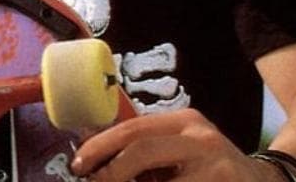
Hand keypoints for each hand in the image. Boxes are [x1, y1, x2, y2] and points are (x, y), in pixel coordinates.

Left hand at [71, 109, 282, 181]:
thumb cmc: (210, 170)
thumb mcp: (182, 149)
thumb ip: (145, 151)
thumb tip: (91, 163)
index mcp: (185, 122)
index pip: (133, 129)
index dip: (99, 148)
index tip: (78, 166)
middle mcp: (202, 140)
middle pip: (142, 151)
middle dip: (111, 173)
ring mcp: (217, 171)